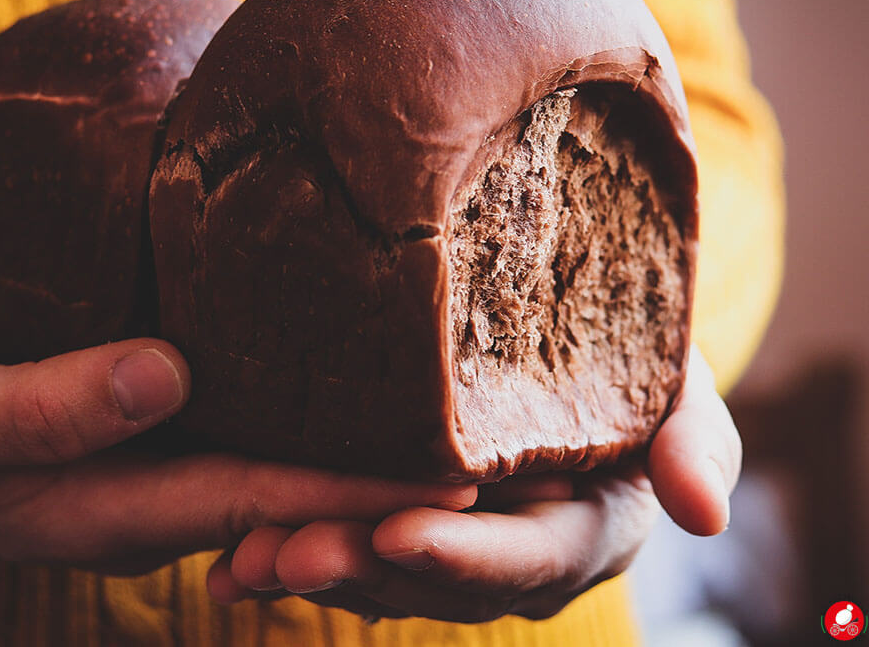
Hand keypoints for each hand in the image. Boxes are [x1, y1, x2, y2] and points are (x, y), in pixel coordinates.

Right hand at [0, 331, 476, 575]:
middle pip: (287, 492)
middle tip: (485, 452)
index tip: (459, 480)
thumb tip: (169, 376)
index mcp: (108, 507)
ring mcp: (135, 474)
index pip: (265, 497)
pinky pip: (229, 434)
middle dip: (381, 484)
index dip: (362, 491)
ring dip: (348, 452)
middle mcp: (141, 500)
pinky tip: (329, 381)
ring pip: (266, 465)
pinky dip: (291, 416)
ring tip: (437, 417)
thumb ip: (47, 404)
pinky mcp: (125, 438)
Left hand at [209, 346, 740, 620]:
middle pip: (438, 579)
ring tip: (240, 558)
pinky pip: (350, 549)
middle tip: (287, 552)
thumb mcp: (679, 389)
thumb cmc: (636, 363)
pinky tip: (227, 559)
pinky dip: (293, 554)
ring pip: (382, 576)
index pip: (530, 560)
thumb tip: (703, 516)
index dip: (467, 555)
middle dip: (364, 569)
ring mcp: (456, 548)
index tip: (400, 534)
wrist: (583, 350)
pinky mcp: (405, 524)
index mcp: (586, 535)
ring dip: (314, 568)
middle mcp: (515, 560)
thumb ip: (695, 443)